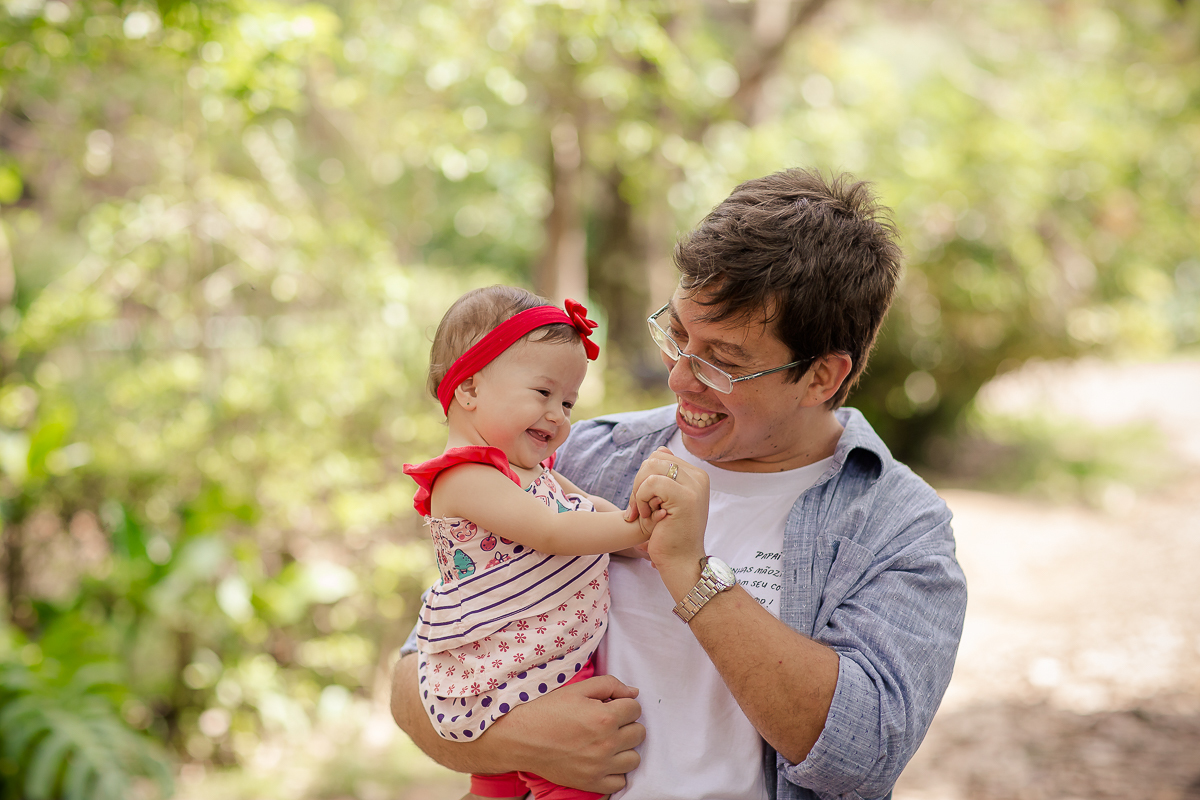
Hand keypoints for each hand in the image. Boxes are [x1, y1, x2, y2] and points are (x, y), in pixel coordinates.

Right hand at [497, 675, 644, 792]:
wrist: (522, 738)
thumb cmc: (547, 710)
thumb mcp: (578, 689)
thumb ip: (609, 685)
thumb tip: (634, 693)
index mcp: (604, 716)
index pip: (636, 708)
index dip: (625, 704)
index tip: (612, 706)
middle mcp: (606, 742)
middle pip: (639, 733)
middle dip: (627, 724)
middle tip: (610, 723)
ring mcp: (600, 765)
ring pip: (634, 759)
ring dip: (625, 749)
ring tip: (608, 742)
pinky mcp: (591, 782)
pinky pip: (620, 782)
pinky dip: (615, 772)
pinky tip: (603, 761)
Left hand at [627, 447, 708, 574]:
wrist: (681, 562)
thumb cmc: (669, 535)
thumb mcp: (667, 500)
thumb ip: (665, 476)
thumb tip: (659, 450)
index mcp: (696, 475)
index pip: (660, 456)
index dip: (644, 477)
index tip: (643, 502)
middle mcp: (699, 477)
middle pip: (654, 459)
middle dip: (638, 483)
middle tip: (638, 510)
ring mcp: (694, 486)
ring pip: (651, 467)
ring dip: (639, 492)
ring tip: (645, 513)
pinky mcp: (685, 497)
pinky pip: (651, 482)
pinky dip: (641, 499)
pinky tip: (647, 516)